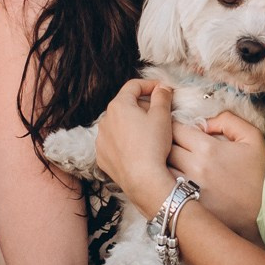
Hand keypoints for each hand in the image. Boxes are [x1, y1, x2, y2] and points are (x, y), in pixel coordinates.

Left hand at [96, 80, 175, 216]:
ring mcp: (101, 139)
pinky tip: (137, 148)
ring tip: (148, 133)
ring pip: (118, 125)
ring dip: (132, 124)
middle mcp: (105, 120)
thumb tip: (162, 87)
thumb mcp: (162, 116)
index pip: (134, 86)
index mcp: (119, 105)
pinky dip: (124, 141)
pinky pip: (113, 143)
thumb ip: (162, 97)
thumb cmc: (153, 145)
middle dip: (142, 106)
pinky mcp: (102, 156)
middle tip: (160, 113)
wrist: (143, 179)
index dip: (150, 85)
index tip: (162, 90)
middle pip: (125, 105)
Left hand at [168, 112, 264, 236]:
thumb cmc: (260, 174)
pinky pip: (163, 190)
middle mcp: (193, 168)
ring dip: (158, 163)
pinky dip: (160, 183)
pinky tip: (165, 180)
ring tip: (160, 160)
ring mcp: (187, 189)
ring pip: (158, 170)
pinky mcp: (186, 207)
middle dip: (160, 142)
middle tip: (162, 142)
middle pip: (162, 148)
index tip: (173, 127)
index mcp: (207, 148)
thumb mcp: (252, 138)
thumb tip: (204, 123)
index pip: (174, 129)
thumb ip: (228, 121)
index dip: (170, 125)